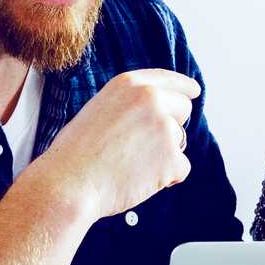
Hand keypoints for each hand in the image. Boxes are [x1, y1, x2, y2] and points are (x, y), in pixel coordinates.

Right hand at [33, 69, 197, 219]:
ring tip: (129, 165)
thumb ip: (131, 106)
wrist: (70, 183)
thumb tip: (159, 115)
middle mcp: (151, 99)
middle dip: (171, 127)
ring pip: (180, 141)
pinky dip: (166, 178)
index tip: (194, 92)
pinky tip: (138, 179)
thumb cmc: (77, 154)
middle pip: (182, 109)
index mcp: (130, 84)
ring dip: (163, 155)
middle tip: (142, 147)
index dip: (183, 88)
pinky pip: (182, 168)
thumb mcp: (100, 111)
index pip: (169, 80)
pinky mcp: (171, 157)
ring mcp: (164, 127)